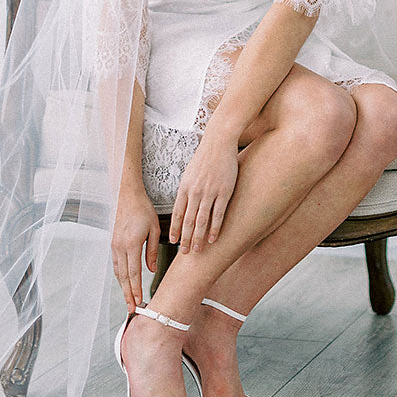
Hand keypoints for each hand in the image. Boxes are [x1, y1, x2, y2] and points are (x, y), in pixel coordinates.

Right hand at [111, 183, 160, 312]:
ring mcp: (115, 245)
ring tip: (128, 300)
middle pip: (123, 276)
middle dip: (128, 294)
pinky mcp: (114, 244)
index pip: (133, 272)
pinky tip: (124, 283)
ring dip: (123, 287)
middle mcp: (120, 247)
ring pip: (118, 272)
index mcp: (131, 243)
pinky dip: (120, 277)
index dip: (136, 288)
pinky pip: (116, 264)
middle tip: (132, 309)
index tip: (138, 301)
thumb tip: (152, 269)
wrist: (127, 196)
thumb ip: (152, 251)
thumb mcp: (154, 229)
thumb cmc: (143, 210)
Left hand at [169, 134, 238, 253]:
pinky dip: (215, 229)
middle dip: (185, 239)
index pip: (176, 213)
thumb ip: (186, 190)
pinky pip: (218, 214)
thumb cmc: (204, 158)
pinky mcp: (224, 192)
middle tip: (184, 254)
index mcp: (184, 187)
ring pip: (201, 220)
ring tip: (198, 250)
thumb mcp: (189, 174)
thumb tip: (182, 206)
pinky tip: (213, 239)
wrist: (218, 142)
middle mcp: (194, 191)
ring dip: (199, 238)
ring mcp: (209, 192)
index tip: (172, 242)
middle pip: (187, 220)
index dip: (174, 229)